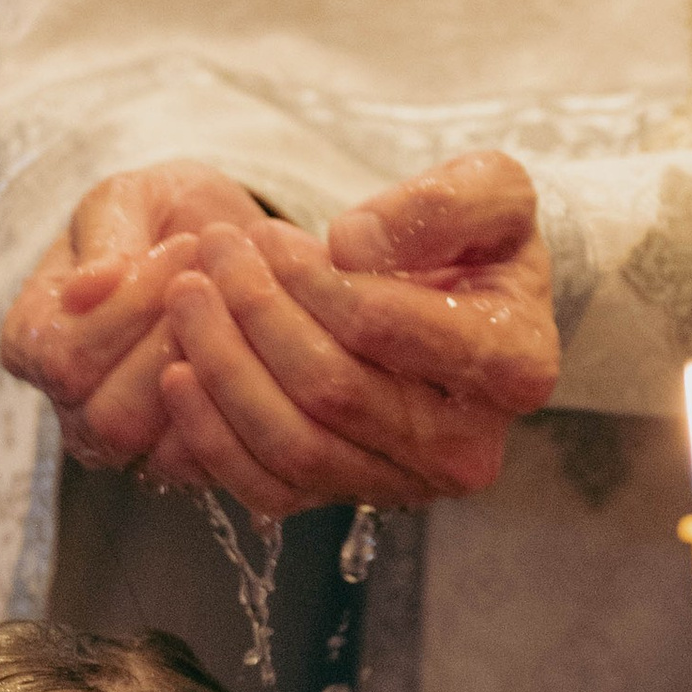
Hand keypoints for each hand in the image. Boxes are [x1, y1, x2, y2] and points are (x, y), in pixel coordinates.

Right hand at [1, 163, 293, 472]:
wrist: (223, 243)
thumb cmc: (161, 217)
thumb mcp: (127, 199)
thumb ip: (106, 236)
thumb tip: (86, 289)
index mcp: (32, 339)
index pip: (65, 357)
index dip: (131, 307)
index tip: (185, 247)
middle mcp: (68, 404)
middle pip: (108, 416)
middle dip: (175, 345)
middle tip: (219, 283)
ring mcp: (123, 442)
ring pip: (156, 447)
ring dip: (208, 373)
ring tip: (238, 309)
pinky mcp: (180, 459)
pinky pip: (202, 462)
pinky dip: (237, 405)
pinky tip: (256, 347)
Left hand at [147, 153, 557, 518]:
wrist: (471, 308)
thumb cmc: (480, 246)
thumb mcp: (492, 192)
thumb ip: (440, 202)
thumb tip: (353, 245)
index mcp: (513, 366)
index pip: (380, 327)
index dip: (306, 279)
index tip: (267, 232)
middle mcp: (467, 448)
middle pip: (330, 392)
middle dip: (253, 313)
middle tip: (214, 252)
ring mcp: (406, 484)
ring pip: (292, 444)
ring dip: (222, 367)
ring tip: (189, 296)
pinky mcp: (351, 499)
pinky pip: (267, 487)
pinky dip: (211, 435)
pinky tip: (178, 373)